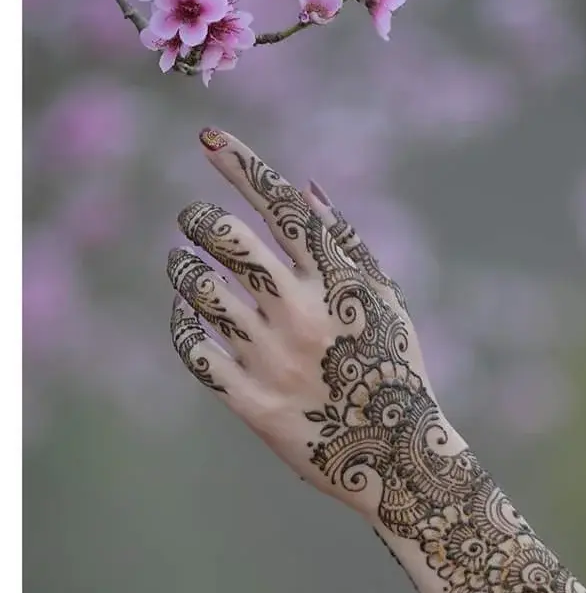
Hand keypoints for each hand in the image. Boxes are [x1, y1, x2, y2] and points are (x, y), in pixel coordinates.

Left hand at [167, 127, 477, 526]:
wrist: (397, 456)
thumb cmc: (394, 367)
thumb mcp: (385, 300)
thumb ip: (346, 243)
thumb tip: (302, 187)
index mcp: (335, 281)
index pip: (278, 205)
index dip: (240, 164)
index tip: (207, 136)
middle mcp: (299, 313)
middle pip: (228, 240)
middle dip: (198, 218)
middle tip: (190, 219)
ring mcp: (271, 359)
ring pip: (200, 292)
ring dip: (181, 269)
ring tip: (181, 266)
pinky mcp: (251, 404)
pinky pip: (194, 352)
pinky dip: (182, 325)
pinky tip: (185, 315)